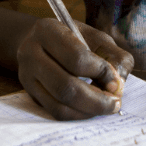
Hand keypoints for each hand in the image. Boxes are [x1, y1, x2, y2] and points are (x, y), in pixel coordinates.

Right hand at [16, 17, 133, 119]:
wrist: (40, 42)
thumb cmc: (73, 39)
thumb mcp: (96, 37)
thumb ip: (114, 56)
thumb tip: (118, 84)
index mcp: (47, 30)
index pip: (76, 58)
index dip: (100, 73)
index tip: (116, 81)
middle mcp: (30, 53)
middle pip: (65, 86)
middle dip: (96, 100)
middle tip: (115, 102)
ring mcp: (27, 76)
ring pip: (59, 104)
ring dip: (88, 110)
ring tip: (106, 107)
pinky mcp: (30, 93)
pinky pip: (55, 112)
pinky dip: (78, 115)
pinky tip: (91, 109)